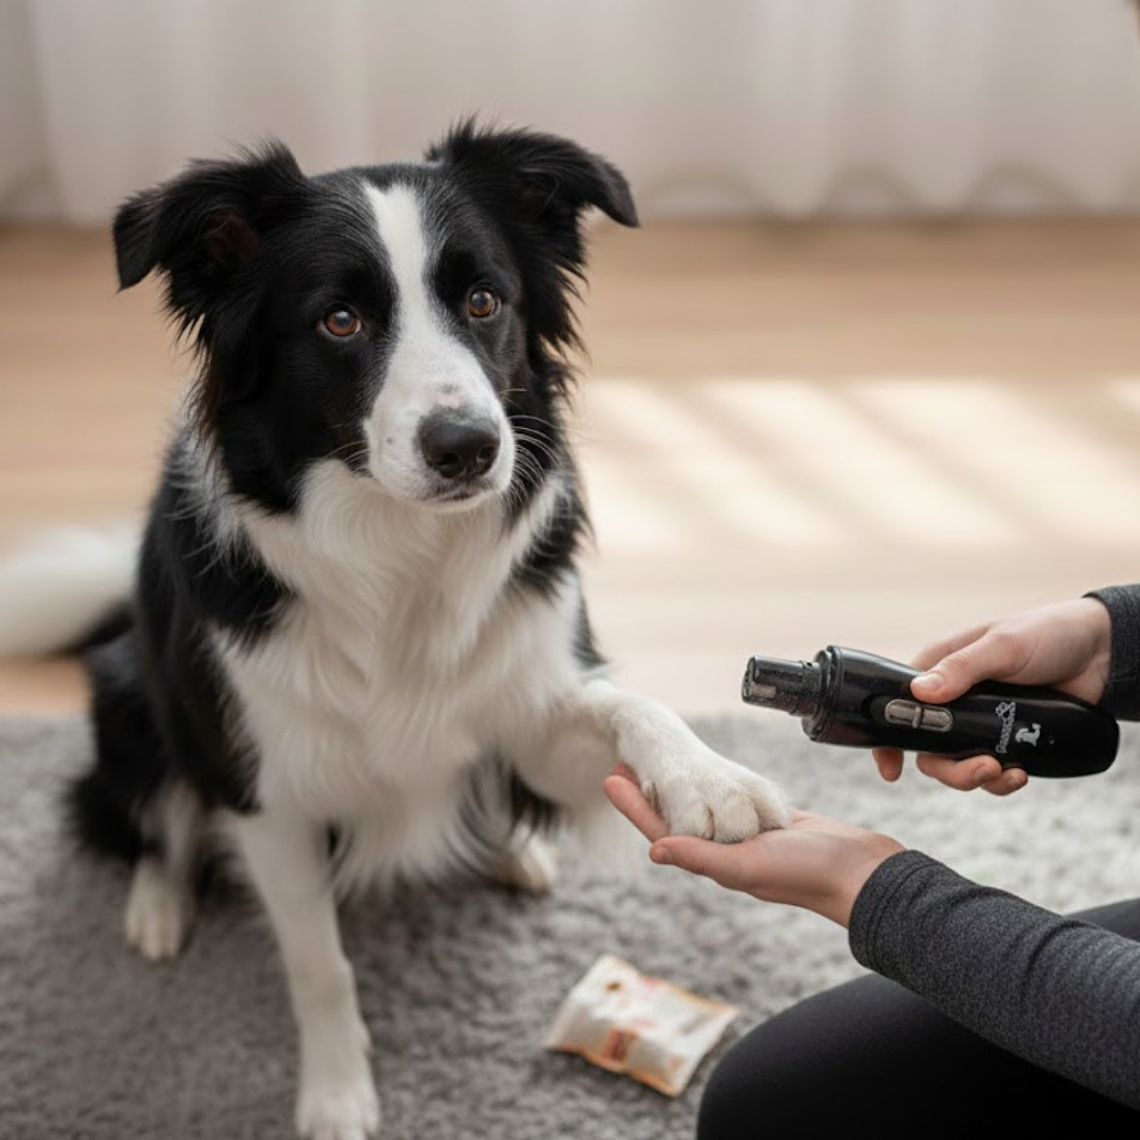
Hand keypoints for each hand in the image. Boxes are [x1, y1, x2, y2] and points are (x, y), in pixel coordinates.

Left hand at [604, 764, 903, 927]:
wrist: (865, 876)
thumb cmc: (809, 875)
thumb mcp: (749, 866)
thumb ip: (703, 857)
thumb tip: (654, 851)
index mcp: (716, 863)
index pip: (663, 831)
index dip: (635, 806)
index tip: (609, 776)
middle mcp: (728, 853)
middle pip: (677, 819)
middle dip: (648, 794)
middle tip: (623, 763)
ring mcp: (750, 841)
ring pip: (703, 812)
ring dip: (679, 791)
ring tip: (659, 766)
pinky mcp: (772, 827)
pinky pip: (732, 808)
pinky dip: (714, 793)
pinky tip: (710, 781)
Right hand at [872, 597, 1111, 794]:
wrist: (1102, 654)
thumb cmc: (1046, 634)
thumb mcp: (1002, 646)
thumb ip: (962, 668)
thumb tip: (920, 693)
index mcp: (940, 668)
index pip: (901, 704)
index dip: (890, 738)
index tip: (891, 767)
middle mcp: (954, 699)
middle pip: (929, 747)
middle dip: (949, 768)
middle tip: (980, 769)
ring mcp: (981, 722)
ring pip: (958, 764)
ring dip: (977, 777)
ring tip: (1005, 771)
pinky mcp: (1007, 738)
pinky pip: (992, 771)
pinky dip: (1002, 780)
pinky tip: (1020, 772)